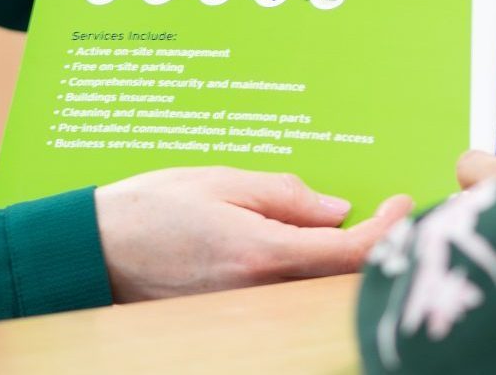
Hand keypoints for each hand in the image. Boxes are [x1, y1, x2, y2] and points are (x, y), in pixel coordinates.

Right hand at [93, 167, 414, 302]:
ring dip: (339, 261)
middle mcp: (260, 290)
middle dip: (372, 247)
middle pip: (338, 278)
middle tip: (388, 212)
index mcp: (262, 251)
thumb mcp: (220, 181)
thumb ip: (284, 195)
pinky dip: (306, 273)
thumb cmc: (149, 209)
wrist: (93, 252)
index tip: (403, 205)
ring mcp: (247, 309)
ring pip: (313, 289)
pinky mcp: (233, 315)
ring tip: (352, 224)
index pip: (349, 251)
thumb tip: (336, 209)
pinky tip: (307, 246)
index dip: (387, 230)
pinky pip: (284, 296)